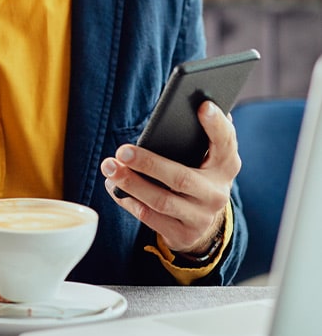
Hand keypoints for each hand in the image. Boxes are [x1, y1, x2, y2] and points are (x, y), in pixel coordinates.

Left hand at [100, 101, 239, 254]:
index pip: (226, 142)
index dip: (216, 124)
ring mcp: (201, 217)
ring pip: (161, 201)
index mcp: (226, 165)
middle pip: (181, 178)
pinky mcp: (183, 234)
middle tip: (122, 151)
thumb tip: (193, 100)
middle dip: (148, 163)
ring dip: (130, 183)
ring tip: (109, 167)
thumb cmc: (195, 173)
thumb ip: (197, 135)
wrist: (202, 221)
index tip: (203, 105)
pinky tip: (113, 187)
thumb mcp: (204, 156)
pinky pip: (150, 218)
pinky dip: (128, 201)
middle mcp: (217, 193)